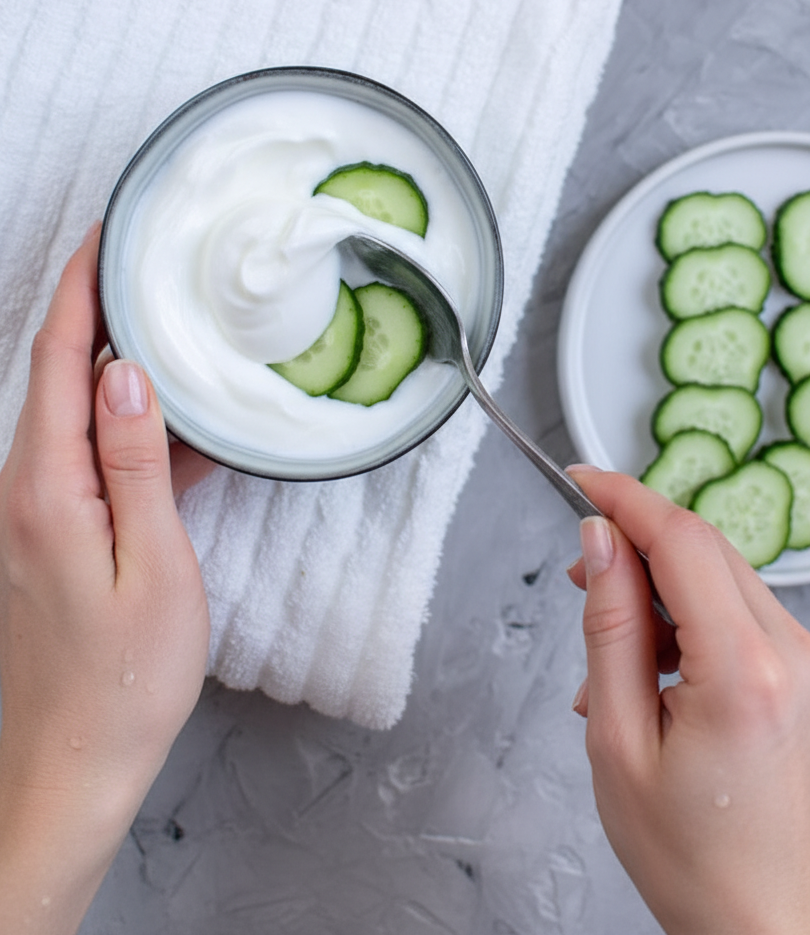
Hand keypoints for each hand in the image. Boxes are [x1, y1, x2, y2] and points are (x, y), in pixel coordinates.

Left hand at [0, 223, 214, 933]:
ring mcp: (25, 516)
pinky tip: (171, 435)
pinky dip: (121, 437)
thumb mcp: (156, 564)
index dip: (82, 291)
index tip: (106, 235)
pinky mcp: (40, 537)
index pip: (61, 364)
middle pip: (59, 381)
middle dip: (100, 317)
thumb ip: (137, 462)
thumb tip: (127, 374)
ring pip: (71, 419)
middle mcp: (20, 493)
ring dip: (116, 376)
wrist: (77, 762)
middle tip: (149, 269)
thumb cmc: (128, 677)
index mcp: (46, 491)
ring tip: (171, 336)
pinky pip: (79, 463)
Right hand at [567, 467, 809, 934]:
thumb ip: (610, 626)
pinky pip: (733, 612)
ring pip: (717, 575)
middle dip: (633, 541)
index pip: (680, 538)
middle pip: (702, 547)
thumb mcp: (618, 739)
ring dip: (656, 586)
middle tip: (578, 575)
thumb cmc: (693, 856)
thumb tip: (600, 542)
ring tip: (607, 656)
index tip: (579, 477)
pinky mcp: (798, 675)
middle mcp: (789, 655)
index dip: (623, 496)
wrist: (763, 922)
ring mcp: (801, 663)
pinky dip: (684, 619)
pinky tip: (647, 671)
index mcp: (744, 669)